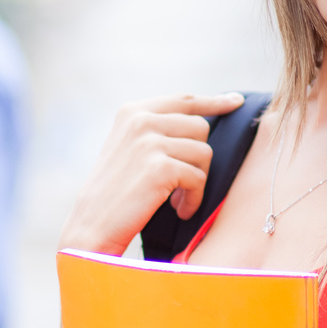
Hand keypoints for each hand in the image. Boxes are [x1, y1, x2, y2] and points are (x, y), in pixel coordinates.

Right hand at [59, 92, 244, 255]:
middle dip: (198, 158)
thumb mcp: (128, 149)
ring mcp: (149, 142)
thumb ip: (156, 130)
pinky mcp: (159, 167)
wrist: (91, 227)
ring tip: (177, 200)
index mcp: (132, 111)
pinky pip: (198, 178)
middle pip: (200, 127)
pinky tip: (178, 210)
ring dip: (197, 181)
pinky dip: (194, 199)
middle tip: (182, 184)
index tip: (235, 102)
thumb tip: (202, 120)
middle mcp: (140, 120)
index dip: (214, 101)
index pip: (184, 100)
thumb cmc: (114, 194)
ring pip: (204, 152)